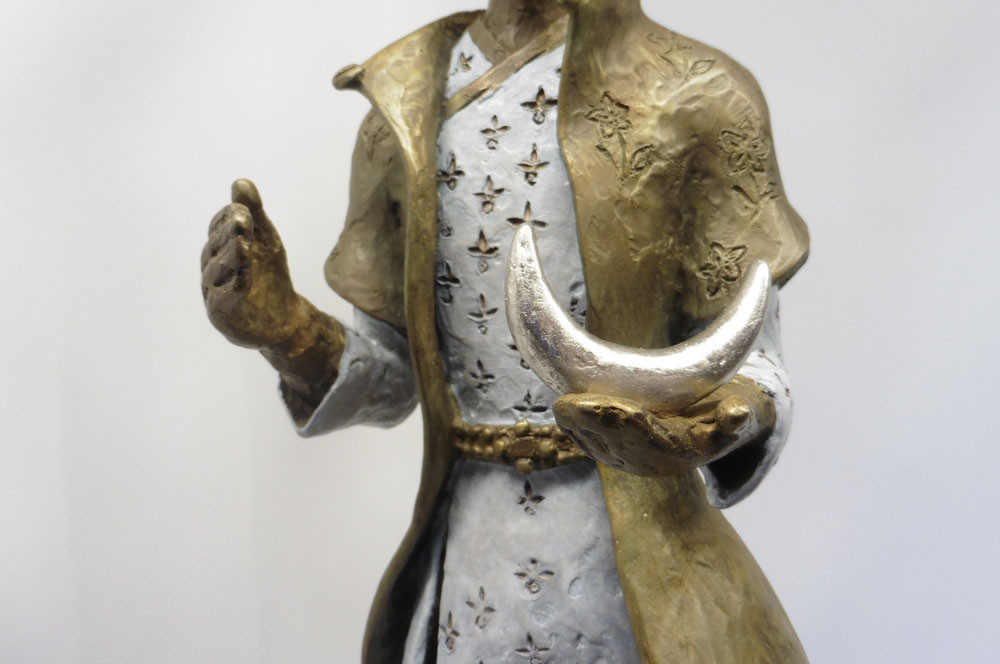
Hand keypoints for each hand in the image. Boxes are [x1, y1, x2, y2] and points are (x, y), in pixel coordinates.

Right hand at [201, 179, 305, 348]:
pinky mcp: (222, 316)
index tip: (243, 209)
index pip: (216, 229)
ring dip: (230, 256)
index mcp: (218, 250)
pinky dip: (233, 286)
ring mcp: (213, 294)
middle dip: (227, 233)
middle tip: (242, 219)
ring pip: (216, 273)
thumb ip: (255, 214)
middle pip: (214, 247)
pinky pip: (224, 299)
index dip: (227, 218)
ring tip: (243, 243)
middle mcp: (211, 270)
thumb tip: (241, 182)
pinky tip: (245, 276)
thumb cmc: (270, 277)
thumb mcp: (266, 241)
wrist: (283, 320)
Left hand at [553, 377, 773, 475]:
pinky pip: (592, 443)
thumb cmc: (731, 415)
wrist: (719, 432)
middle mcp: (655, 460)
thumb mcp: (744, 413)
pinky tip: (561, 414)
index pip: (645, 435)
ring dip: (577, 427)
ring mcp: (636, 459)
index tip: (605, 405)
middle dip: (590, 423)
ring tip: (559, 406)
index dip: (623, 420)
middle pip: (616, 440)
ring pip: (600, 443)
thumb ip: (739, 416)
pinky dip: (575, 429)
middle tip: (565, 405)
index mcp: (680, 451)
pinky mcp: (620, 452)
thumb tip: (738, 413)